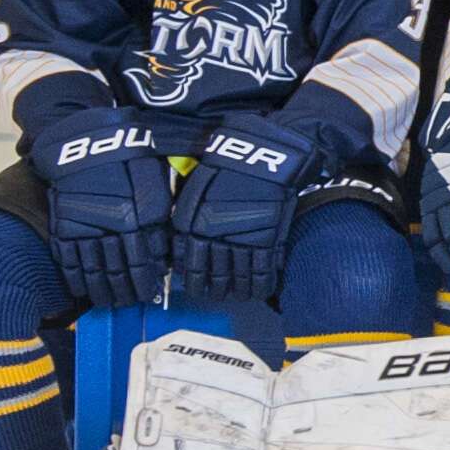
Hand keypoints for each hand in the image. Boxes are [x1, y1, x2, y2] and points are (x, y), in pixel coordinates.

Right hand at [28, 106, 172, 310]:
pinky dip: (74, 278)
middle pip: (117, 271)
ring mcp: (84, 229)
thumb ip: (159, 221)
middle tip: (128, 305)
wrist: (88, 141)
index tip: (147, 296)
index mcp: (138, 219)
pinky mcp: (63, 225)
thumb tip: (164, 252)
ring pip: (92, 270)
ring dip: (100, 290)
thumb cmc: (130, 160)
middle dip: (124, 292)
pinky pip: (67, 259)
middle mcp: (111, 228)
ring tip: (107, 303)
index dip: (144, 282)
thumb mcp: (156, 185)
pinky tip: (80, 289)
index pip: (142, 262)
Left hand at [167, 115, 317, 303]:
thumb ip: (189, 214)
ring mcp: (242, 238)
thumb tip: (182, 241)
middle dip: (215, 289)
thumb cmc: (227, 161)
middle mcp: (214, 236)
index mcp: (191, 223)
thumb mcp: (196, 183)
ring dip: (237, 289)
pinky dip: (261, 281)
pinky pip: (262, 268)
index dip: (193, 280)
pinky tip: (261, 288)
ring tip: (239, 296)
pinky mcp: (268, 238)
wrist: (265, 152)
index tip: (197, 287)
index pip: (189, 263)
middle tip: (218, 296)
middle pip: (213, 274)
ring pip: (237, 274)